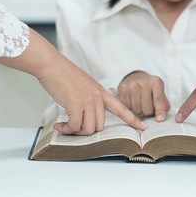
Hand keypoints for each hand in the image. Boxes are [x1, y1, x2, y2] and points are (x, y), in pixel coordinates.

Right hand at [0, 28, 146, 134]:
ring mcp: (88, 101)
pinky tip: (59, 126)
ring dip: (75, 131)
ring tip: (65, 125)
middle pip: (100, 126)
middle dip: (86, 131)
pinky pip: (75, 126)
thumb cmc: (64, 76)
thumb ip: (89, 100)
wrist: (51, 65)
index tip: (143, 127)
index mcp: (102, 93)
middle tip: (73, 127)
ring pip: (88, 129)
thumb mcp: (84, 86)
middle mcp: (98, 97)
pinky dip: (66, 130)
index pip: (121, 108)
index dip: (133, 120)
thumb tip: (85, 118)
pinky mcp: (76, 105)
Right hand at [118, 71, 170, 121]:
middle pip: (147, 109)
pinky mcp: (122, 90)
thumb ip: (164, 103)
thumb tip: (162, 115)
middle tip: (148, 105)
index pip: (158, 100)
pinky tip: (133, 101)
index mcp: (156, 82)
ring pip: (137, 110)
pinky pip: (128, 108)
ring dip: (140, 110)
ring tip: (140, 102)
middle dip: (149, 111)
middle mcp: (143, 83)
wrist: (134, 77)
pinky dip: (131, 108)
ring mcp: (132, 86)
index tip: (160, 119)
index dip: (160, 111)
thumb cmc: (150, 88)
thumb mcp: (159, 91)